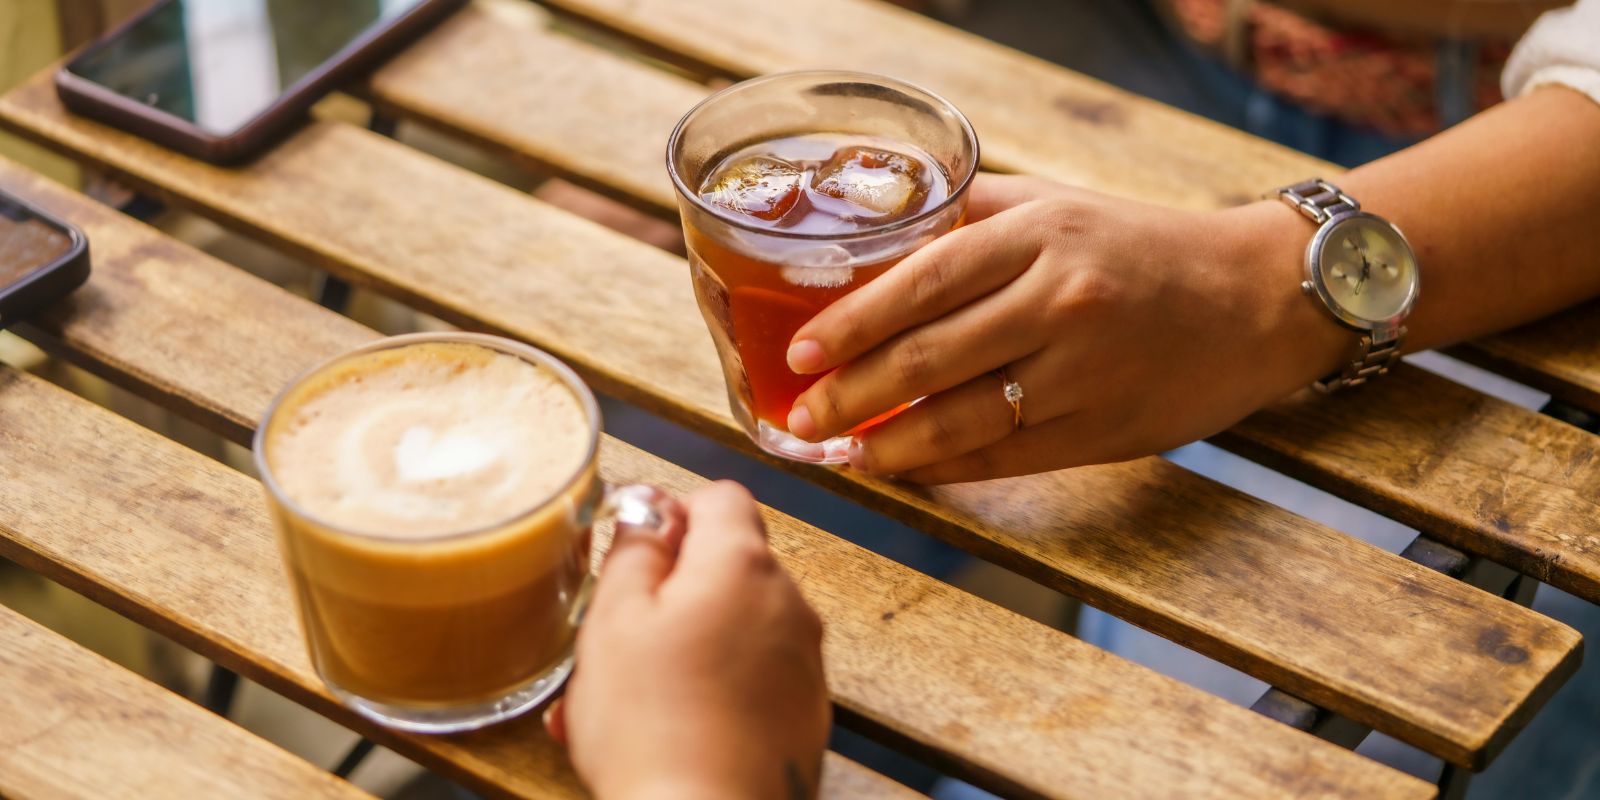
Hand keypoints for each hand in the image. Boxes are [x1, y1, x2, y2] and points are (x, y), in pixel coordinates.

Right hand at [554, 481, 829, 799]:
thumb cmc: (653, 726)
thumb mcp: (614, 621)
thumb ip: (633, 550)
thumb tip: (649, 510)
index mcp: (742, 565)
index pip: (720, 497)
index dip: (673, 514)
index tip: (636, 552)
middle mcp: (789, 603)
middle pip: (729, 566)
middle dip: (670, 591)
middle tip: (614, 636)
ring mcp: (803, 661)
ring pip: (734, 628)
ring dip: (683, 645)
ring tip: (623, 698)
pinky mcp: (805, 712)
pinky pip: (752, 678)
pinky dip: (711, 689)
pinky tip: (663, 727)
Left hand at [781, 174, 1346, 482]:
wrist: (1254, 298)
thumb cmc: (1141, 245)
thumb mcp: (1058, 204)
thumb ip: (970, 217)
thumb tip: (872, 245)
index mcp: (1040, 235)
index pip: (920, 283)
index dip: (850, 324)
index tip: (799, 354)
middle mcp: (1058, 302)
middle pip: (926, 359)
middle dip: (848, 395)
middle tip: (800, 415)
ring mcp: (1082, 373)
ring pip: (959, 422)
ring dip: (887, 445)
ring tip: (842, 452)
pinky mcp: (1101, 430)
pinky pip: (1002, 458)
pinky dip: (944, 468)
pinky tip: (905, 469)